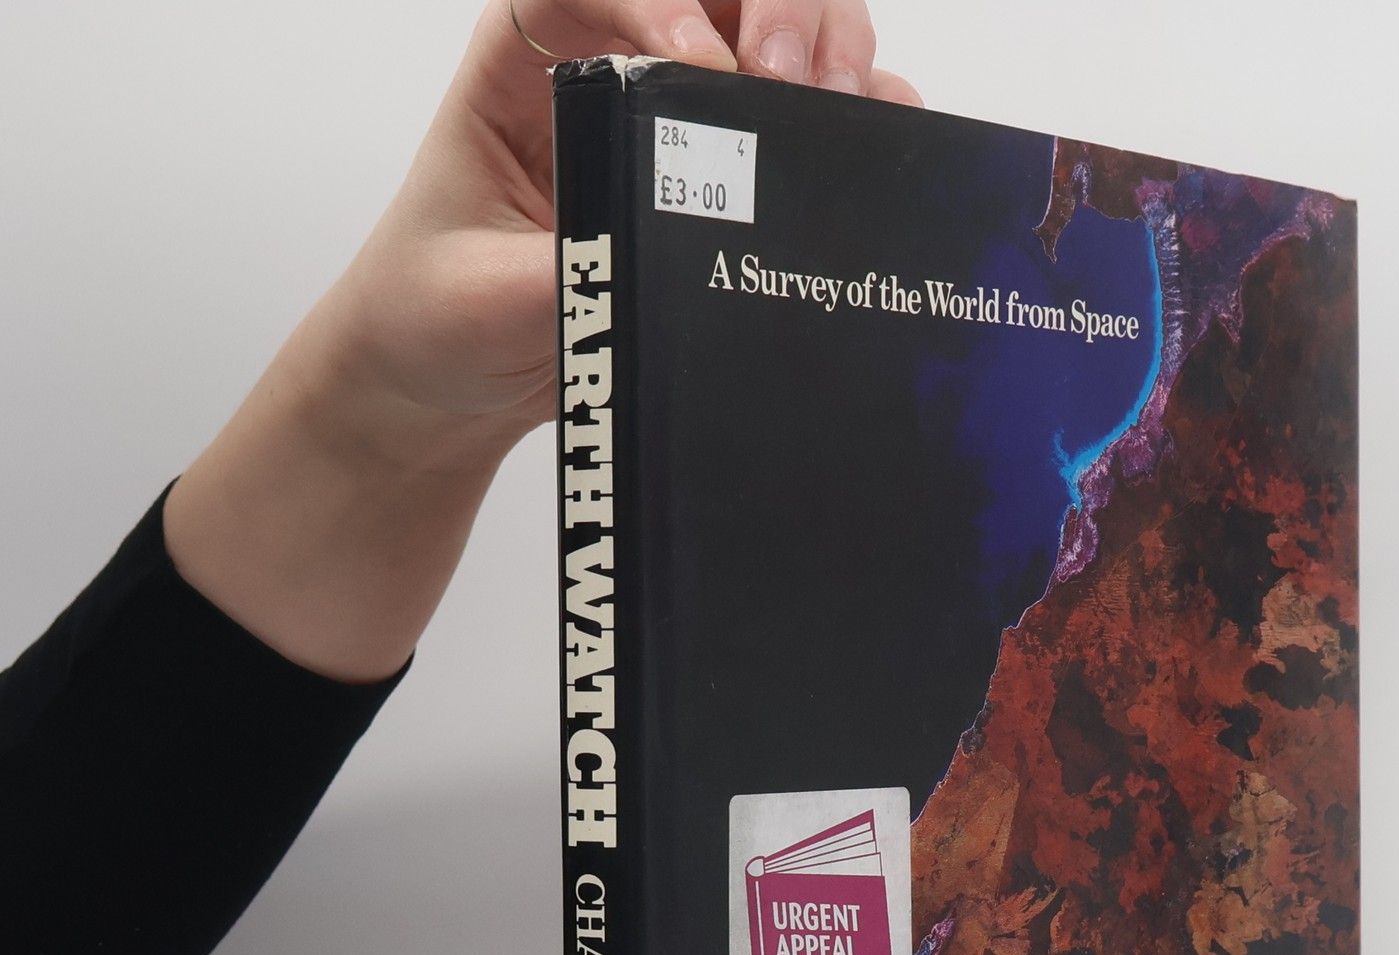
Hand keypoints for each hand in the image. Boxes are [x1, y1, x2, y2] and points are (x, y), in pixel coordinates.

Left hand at [165, 1, 918, 683]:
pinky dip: (859, 121)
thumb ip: (570, 268)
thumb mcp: (484, 296)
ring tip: (836, 107)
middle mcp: (618, 57)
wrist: (446, 379)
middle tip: (790, 77)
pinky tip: (867, 151)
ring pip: (783, 28)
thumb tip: (662, 254)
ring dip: (829, 47)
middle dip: (778, 5)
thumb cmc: (438, 313)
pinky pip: (813, 120)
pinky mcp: (730, 179)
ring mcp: (682, 114)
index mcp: (535, 48)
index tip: (702, 64)